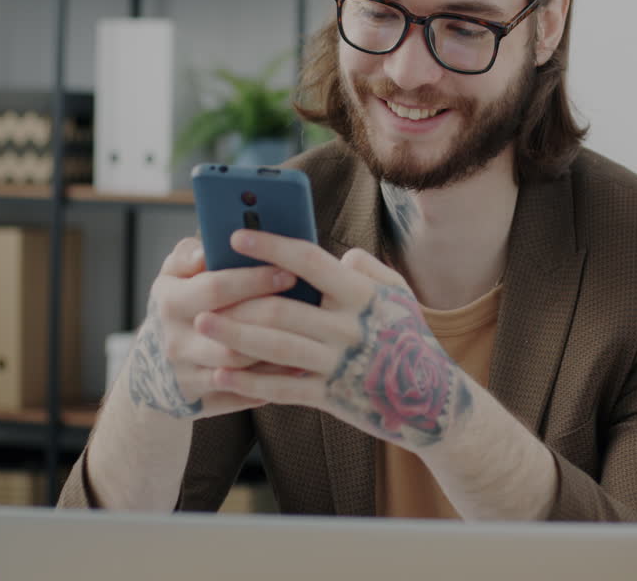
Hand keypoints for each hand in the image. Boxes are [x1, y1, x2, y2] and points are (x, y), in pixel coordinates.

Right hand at [127, 237, 299, 419]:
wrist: (153, 366)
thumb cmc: (178, 306)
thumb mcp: (172, 276)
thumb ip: (188, 255)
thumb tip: (207, 249)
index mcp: (170, 303)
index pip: (215, 288)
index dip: (254, 280)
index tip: (289, 271)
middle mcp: (175, 341)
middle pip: (231, 331)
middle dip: (273, 315)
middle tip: (310, 303)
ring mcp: (187, 375)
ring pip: (239, 366)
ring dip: (276, 351)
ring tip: (311, 335)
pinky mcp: (201, 401)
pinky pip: (242, 394)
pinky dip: (271, 381)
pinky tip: (300, 365)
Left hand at [193, 230, 473, 450]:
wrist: (433, 400)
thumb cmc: (410, 339)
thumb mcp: (399, 295)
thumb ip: (366, 269)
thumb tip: (336, 255)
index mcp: (363, 294)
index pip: (309, 261)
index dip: (271, 246)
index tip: (236, 236)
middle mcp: (350, 326)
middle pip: (282, 307)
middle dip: (238, 297)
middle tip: (203, 290)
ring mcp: (340, 363)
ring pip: (276, 346)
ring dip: (235, 334)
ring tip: (203, 325)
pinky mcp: (333, 397)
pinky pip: (284, 388)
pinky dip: (250, 382)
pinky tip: (223, 375)